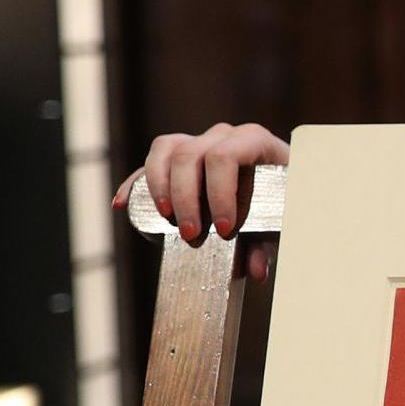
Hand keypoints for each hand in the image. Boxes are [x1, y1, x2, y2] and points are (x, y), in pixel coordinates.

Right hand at [113, 122, 289, 282]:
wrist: (279, 181)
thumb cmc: (282, 197)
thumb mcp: (279, 218)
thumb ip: (266, 243)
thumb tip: (256, 270)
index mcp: (254, 140)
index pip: (225, 157)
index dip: (219, 194)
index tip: (223, 230)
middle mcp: (224, 135)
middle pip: (191, 155)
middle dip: (186, 199)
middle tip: (191, 235)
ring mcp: (198, 140)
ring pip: (166, 151)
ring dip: (159, 187)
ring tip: (165, 219)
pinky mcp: (176, 155)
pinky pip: (150, 162)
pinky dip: (134, 183)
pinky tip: (123, 204)